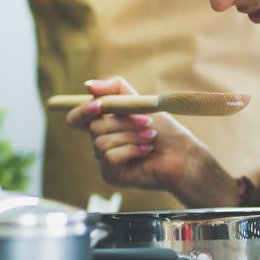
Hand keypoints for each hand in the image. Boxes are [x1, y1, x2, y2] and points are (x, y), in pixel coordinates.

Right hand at [64, 76, 236, 205]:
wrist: (182, 154)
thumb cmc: (164, 130)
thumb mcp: (139, 102)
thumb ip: (115, 90)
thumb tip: (88, 85)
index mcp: (103, 124)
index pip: (76, 118)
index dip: (82, 111)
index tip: (99, 105)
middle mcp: (100, 142)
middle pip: (93, 127)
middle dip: (123, 122)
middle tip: (147, 122)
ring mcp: (104, 160)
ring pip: (102, 142)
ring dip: (131, 136)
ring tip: (150, 137)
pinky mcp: (112, 175)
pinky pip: (110, 157)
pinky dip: (132, 150)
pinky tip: (146, 151)